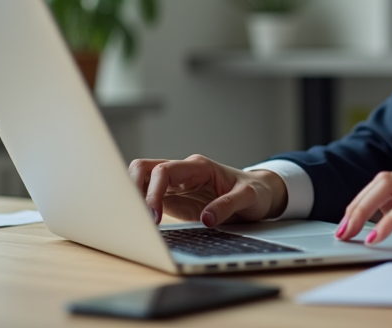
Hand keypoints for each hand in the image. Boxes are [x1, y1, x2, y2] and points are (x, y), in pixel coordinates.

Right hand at [127, 155, 288, 226]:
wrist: (259, 194)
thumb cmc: (254, 191)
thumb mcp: (249, 197)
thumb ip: (228, 205)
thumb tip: (207, 218)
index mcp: (198, 166)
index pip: (164, 171)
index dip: (153, 192)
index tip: (153, 217)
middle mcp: (183, 172)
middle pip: (144, 168)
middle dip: (133, 189)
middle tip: (137, 218)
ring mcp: (175, 185)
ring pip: (142, 181)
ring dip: (134, 198)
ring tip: (136, 223)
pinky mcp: (173, 199)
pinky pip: (149, 198)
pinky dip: (141, 208)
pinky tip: (143, 225)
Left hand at [335, 167, 391, 250]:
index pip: (391, 182)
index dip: (364, 200)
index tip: (350, 222)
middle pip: (383, 179)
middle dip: (356, 204)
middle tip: (341, 229)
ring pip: (391, 186)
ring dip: (363, 211)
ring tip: (350, 233)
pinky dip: (390, 220)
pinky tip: (378, 236)